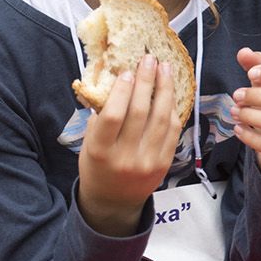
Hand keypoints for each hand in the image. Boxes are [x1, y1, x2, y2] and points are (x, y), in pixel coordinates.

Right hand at [76, 55, 180, 236]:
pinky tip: (170, 92)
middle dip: (146, 81)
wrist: (114, 201)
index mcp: (101, 152)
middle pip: (141, 113)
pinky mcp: (164, 164)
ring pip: (161, 119)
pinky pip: (172, 131)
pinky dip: (172, 109)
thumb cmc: (97, 164)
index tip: (126, 71)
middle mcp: (126, 158)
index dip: (121, 91)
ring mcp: (148, 162)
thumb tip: (114, 78)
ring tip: (165, 69)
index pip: (113, 116)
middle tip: (149, 60)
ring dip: (165, 90)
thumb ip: (100, 114)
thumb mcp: (89, 142)